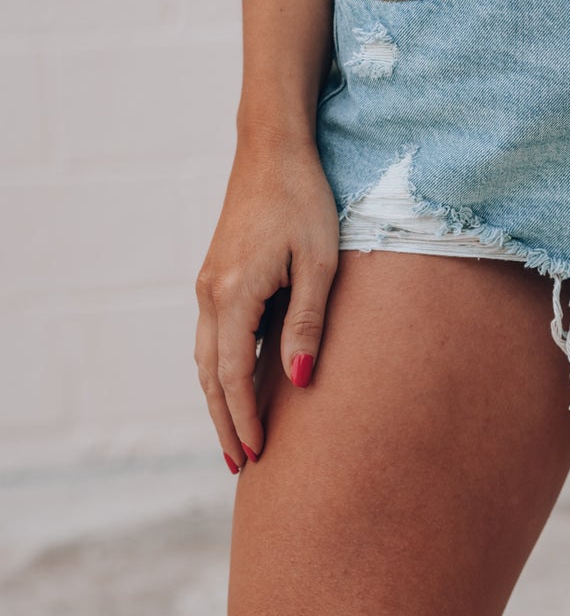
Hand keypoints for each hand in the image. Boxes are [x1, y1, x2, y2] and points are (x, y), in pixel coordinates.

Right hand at [194, 135, 339, 471]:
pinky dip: (219, 370)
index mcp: (233, 294)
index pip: (232, 376)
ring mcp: (207, 284)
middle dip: (225, 423)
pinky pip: (211, 336)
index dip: (244, 419)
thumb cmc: (305, 201)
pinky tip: (235, 386)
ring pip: (205, 358)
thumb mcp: (319, 262)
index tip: (259, 456)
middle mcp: (209, 293)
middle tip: (241, 466)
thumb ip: (307, 322)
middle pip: (209, 376)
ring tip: (236, 439)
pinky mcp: (215, 275)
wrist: (272, 149)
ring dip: (218, 400)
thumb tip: (301, 381)